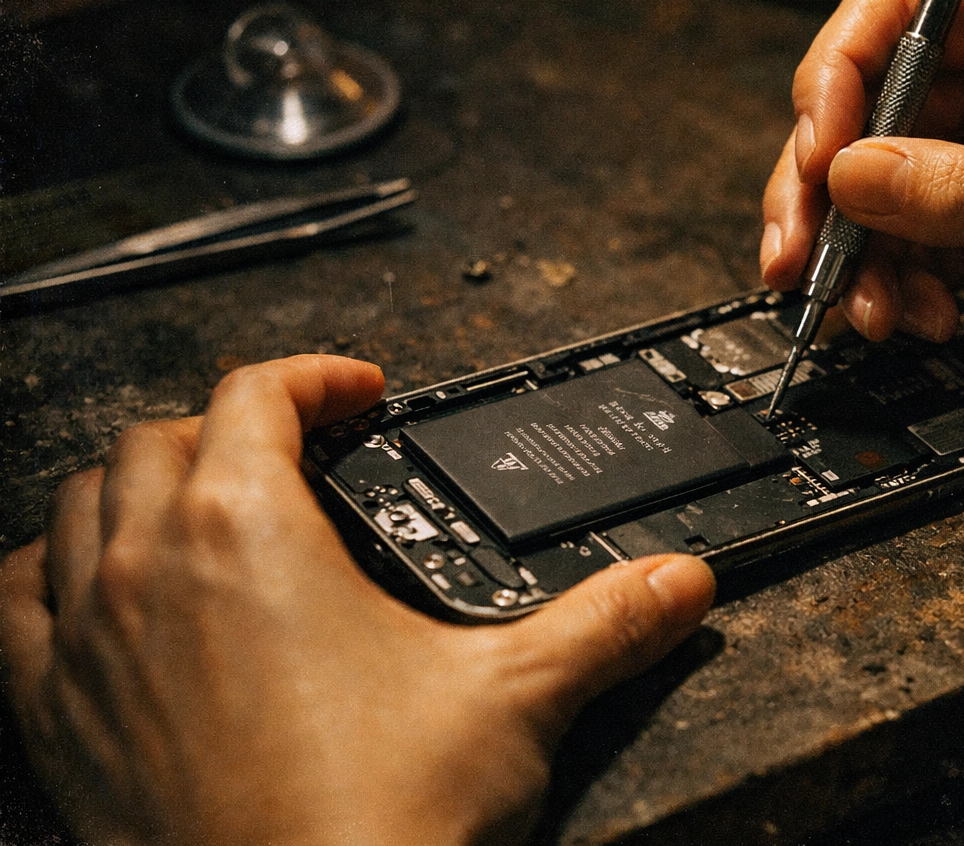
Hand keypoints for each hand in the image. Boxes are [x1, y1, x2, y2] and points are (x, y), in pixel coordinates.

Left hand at [0, 355, 713, 845]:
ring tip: (194, 501)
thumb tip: (681, 583)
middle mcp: (149, 568)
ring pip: (78, 505)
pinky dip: (49, 572)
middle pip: (161, 437)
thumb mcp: (515, 698)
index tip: (357, 397)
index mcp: (247, 531)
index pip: (257, 395)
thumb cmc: (374, 821)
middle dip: (231, 425)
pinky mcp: (55, 717)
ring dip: (136, 483)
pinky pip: (16, 604)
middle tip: (296, 454)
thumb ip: (607, 622)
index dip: (316, 378)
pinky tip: (90, 588)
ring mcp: (88, 641)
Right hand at [762, 0, 963, 419]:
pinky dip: (895, 288)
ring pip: (880, 191)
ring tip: (866, 311)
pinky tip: (915, 319)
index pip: (905, 14)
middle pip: (872, 110)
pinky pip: (913, 250)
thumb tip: (850, 174)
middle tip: (799, 256)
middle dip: (826, 186)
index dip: (843, 76)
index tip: (821, 157)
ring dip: (856, 254)